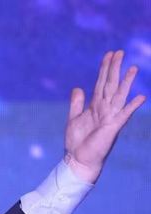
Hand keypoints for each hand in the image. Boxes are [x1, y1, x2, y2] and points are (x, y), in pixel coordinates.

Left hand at [65, 50, 144, 182]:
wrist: (79, 159)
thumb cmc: (77, 141)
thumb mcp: (73, 118)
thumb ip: (76, 103)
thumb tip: (78, 88)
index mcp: (95, 106)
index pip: (101, 83)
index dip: (105, 69)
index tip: (109, 55)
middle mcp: (105, 109)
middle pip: (111, 85)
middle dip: (114, 69)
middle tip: (119, 52)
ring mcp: (110, 117)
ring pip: (119, 96)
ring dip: (125, 82)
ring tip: (132, 68)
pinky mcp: (113, 127)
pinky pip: (124, 115)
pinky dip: (131, 106)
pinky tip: (140, 97)